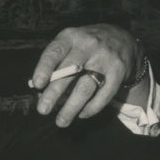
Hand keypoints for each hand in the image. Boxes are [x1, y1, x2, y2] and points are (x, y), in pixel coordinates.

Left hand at [29, 24, 143, 126]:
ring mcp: (105, 59)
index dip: (45, 68)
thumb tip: (39, 89)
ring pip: (85, 88)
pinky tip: (81, 115)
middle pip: (69, 72)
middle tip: (42, 110)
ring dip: (71, 108)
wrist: (121, 40)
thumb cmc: (84, 47)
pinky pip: (103, 95)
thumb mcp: (69, 45)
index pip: (55, 52)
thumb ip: (54, 64)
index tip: (37, 84)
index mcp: (71, 37)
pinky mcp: (118, 72)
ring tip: (61, 121)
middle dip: (54, 93)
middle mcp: (88, 46)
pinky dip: (91, 108)